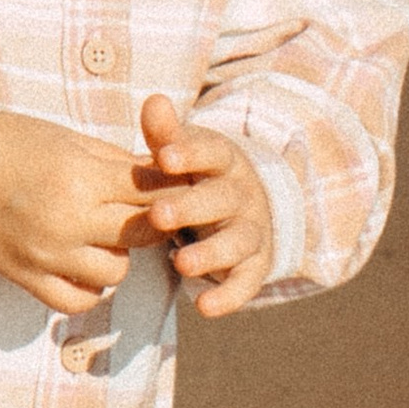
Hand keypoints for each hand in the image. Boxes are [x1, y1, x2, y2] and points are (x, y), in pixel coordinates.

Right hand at [0, 109, 151, 313]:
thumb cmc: (12, 144)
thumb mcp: (69, 141)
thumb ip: (117, 162)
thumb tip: (164, 177)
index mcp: (80, 177)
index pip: (150, 191)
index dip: (169, 189)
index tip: (174, 188)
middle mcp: (67, 220)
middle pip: (143, 233)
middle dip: (151, 222)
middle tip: (141, 212)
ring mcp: (47, 254)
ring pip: (116, 272)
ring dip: (118, 255)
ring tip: (103, 235)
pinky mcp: (27, 277)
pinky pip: (79, 300)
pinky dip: (89, 287)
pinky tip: (83, 264)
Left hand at [137, 94, 274, 317]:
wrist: (247, 209)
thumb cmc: (200, 179)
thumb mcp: (186, 156)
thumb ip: (167, 135)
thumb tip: (154, 101)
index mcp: (224, 163)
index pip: (212, 153)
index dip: (190, 155)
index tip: (163, 157)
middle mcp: (242, 196)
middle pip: (222, 199)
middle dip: (192, 208)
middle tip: (157, 214)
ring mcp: (251, 232)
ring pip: (237, 242)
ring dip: (211, 254)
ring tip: (180, 264)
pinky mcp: (255, 266)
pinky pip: (245, 283)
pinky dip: (228, 295)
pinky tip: (204, 307)